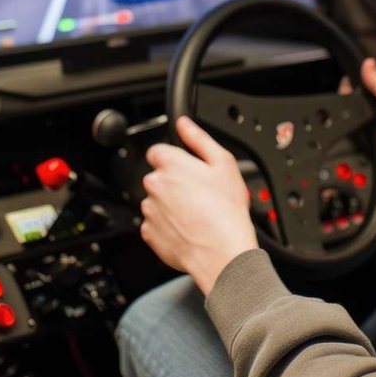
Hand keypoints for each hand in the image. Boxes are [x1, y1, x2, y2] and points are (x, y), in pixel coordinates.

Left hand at [141, 116, 258, 294]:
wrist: (222, 252)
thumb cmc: (226, 210)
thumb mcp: (223, 163)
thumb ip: (199, 138)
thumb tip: (184, 123)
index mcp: (170, 163)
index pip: (158, 151)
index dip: (176, 159)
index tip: (189, 171)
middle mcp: (154, 185)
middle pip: (159, 177)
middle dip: (175, 183)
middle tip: (200, 195)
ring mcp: (150, 210)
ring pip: (157, 201)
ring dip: (171, 204)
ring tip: (197, 214)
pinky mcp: (149, 233)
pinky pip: (156, 224)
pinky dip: (168, 225)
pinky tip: (189, 228)